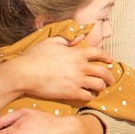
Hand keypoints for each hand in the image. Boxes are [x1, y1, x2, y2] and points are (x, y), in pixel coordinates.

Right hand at [0, 35, 115, 109]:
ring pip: (99, 85)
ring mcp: (76, 80)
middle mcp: (80, 67)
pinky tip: (88, 95)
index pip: (99, 53)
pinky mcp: (70, 92)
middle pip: (103, 71)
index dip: (107, 57)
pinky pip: (88, 96)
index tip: (110, 61)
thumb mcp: (52, 41)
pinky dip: (90, 96)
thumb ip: (67, 39)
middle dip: (109, 76)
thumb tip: (79, 37)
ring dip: (101, 87)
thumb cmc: (35, 56)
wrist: (24, 73)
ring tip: (100, 88)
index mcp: (76, 53)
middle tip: (110, 79)